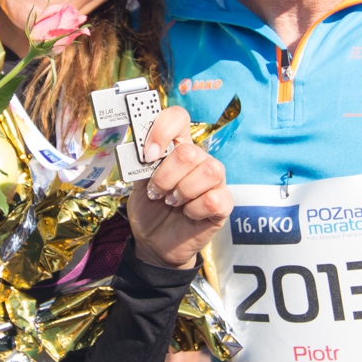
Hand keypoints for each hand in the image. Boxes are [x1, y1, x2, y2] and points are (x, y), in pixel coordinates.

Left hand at [126, 107, 232, 270]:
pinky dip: (194, 209)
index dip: (163, 129)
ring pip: (209, 170)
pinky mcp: (222, 205)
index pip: (179, 118)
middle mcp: (198, 160)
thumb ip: (141, 164)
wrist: (154, 242)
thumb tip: (141, 149)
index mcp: (176, 148)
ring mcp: (214, 182)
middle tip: (157, 192)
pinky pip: (215, 199)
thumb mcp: (138, 184)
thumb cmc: (149, 210)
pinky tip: (187, 214)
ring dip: (182, 190)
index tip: (148, 154)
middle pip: (190, 152)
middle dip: (166, 176)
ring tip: (171, 202)